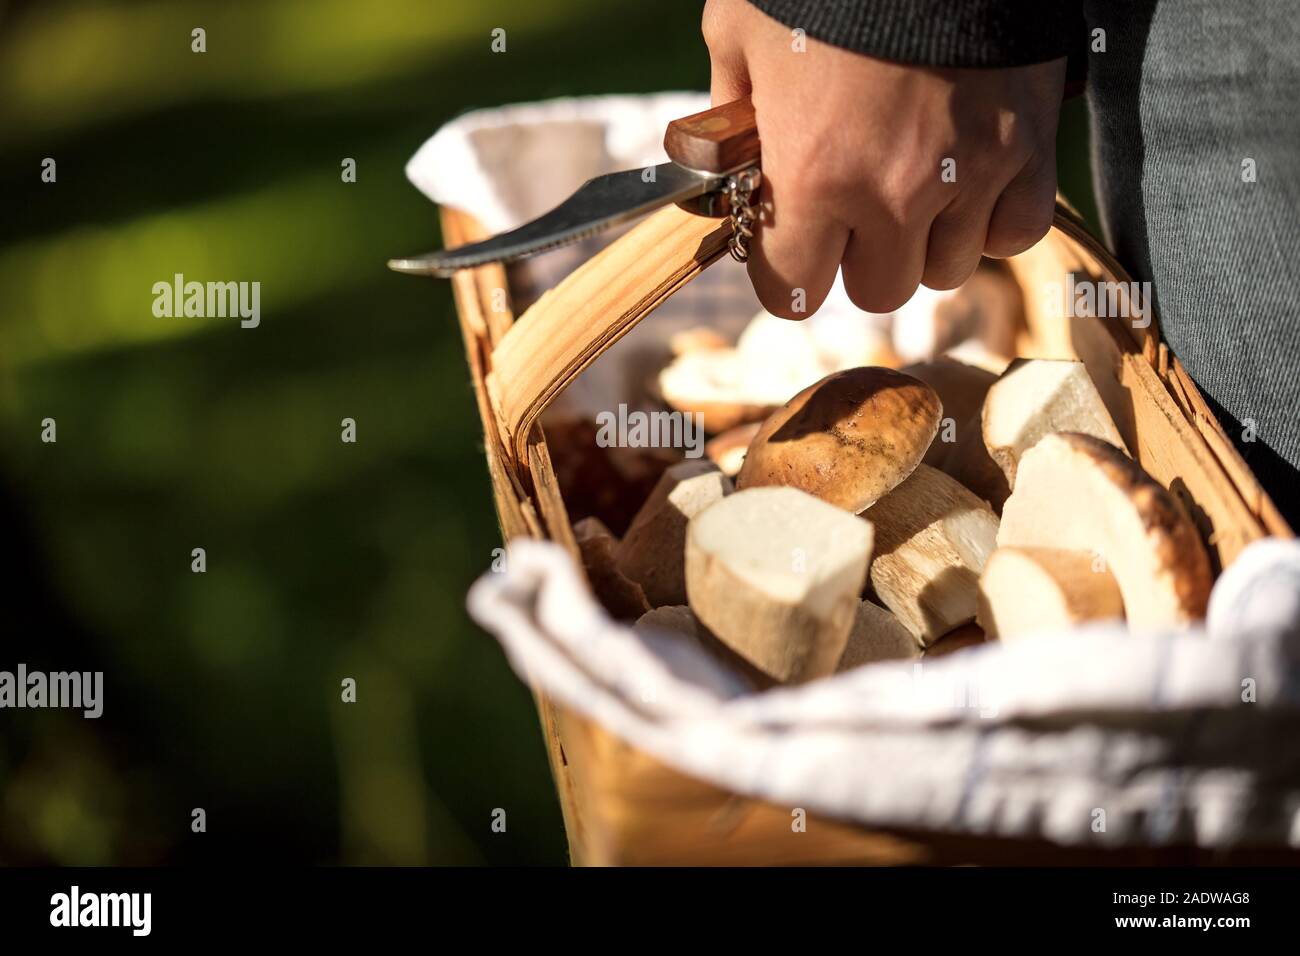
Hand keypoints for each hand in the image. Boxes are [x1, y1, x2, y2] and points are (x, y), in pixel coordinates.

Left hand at [703, 0, 1065, 316]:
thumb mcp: (738, 31)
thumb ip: (730, 112)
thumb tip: (731, 162)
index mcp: (813, 176)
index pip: (793, 291)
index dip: (786, 272)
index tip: (790, 247)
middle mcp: (893, 194)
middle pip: (877, 291)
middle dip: (858, 259)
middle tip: (853, 210)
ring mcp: (969, 175)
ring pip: (947, 271)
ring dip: (925, 243)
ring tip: (914, 185)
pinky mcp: (1027, 149)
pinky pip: (1015, 234)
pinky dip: (992, 222)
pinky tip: (969, 182)